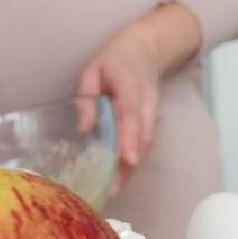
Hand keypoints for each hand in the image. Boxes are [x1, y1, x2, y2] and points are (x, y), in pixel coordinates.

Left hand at [76, 28, 162, 188]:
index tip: (128, 160)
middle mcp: (146, 103)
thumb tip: (84, 130)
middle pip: (142, 138)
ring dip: (131, 168)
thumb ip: (88, 98)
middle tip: (111, 189)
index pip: (132, 115)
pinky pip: (144, 143)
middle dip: (128, 165)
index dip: (130, 138)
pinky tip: (119, 176)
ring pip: (145, 144)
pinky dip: (133, 160)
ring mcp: (152, 113)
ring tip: (112, 190)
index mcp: (130, 86)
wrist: (146, 48)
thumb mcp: (92, 70)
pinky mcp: (152, 121)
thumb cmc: (114, 59)